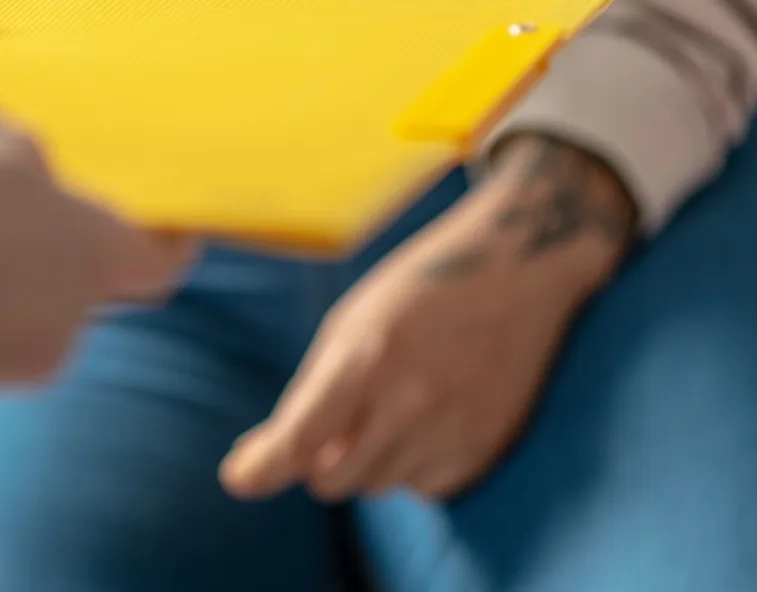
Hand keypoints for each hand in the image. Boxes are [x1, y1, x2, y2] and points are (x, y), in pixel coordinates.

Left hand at [221, 136, 636, 501]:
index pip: (302, 439)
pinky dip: (411, 465)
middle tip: (335, 421)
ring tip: (391, 404)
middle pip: (333, 479)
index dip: (263, 466)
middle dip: (319, 461)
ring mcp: (455, 428)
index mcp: (368, 355)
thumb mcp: (351, 321)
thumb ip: (312, 392)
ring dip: (367, 461)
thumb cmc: (418, 289)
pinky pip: (424, 488)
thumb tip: (264, 462)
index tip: (238, 478)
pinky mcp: (487, 447)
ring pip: (377, 485)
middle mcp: (412, 399)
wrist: (518, 268)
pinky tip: (427, 417)